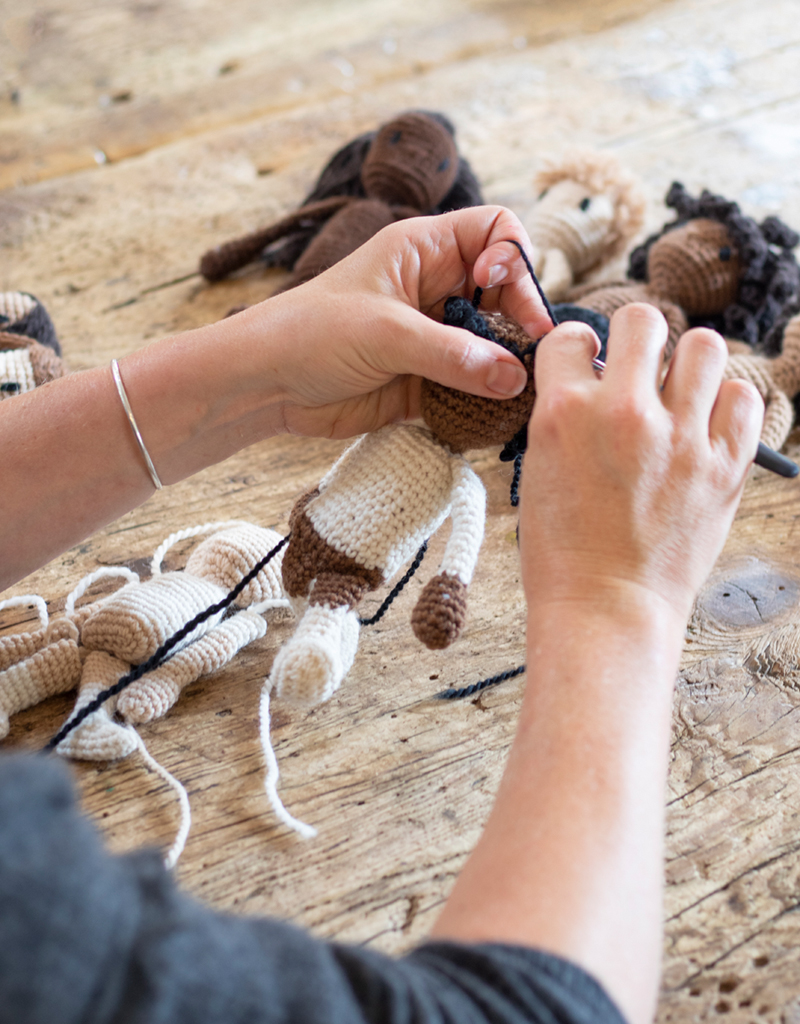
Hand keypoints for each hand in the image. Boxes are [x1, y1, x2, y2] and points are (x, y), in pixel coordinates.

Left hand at [221, 205, 551, 438]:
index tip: (505, 292)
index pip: (495, 231)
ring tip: (522, 391)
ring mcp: (434, 336)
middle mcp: (436, 288)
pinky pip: (472, 386)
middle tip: (533, 355)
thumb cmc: (311, 333)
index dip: (514, 257)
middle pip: (506, 292)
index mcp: (424, 251)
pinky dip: (487, 400)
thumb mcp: (386, 333)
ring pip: (494, 344)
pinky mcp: (426, 380)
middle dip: (523, 320)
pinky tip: (495, 414)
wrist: (265, 385)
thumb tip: (515, 376)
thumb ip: (453, 355)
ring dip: (509, 366)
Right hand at [519, 304, 763, 622]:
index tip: (587, 365)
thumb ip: (567, 415)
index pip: (571, 337)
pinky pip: (745, 398)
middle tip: (637, 368)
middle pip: (644, 320)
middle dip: (636, 338)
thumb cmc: (563, 550)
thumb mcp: (539, 468)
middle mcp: (625, 413)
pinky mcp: (725, 466)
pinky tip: (707, 424)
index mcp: (565, 413)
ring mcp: (681, 439)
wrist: (606, 607)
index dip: (577, 348)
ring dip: (688, 364)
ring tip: (679, 394)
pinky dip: (728, 404)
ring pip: (705, 346)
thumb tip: (598, 378)